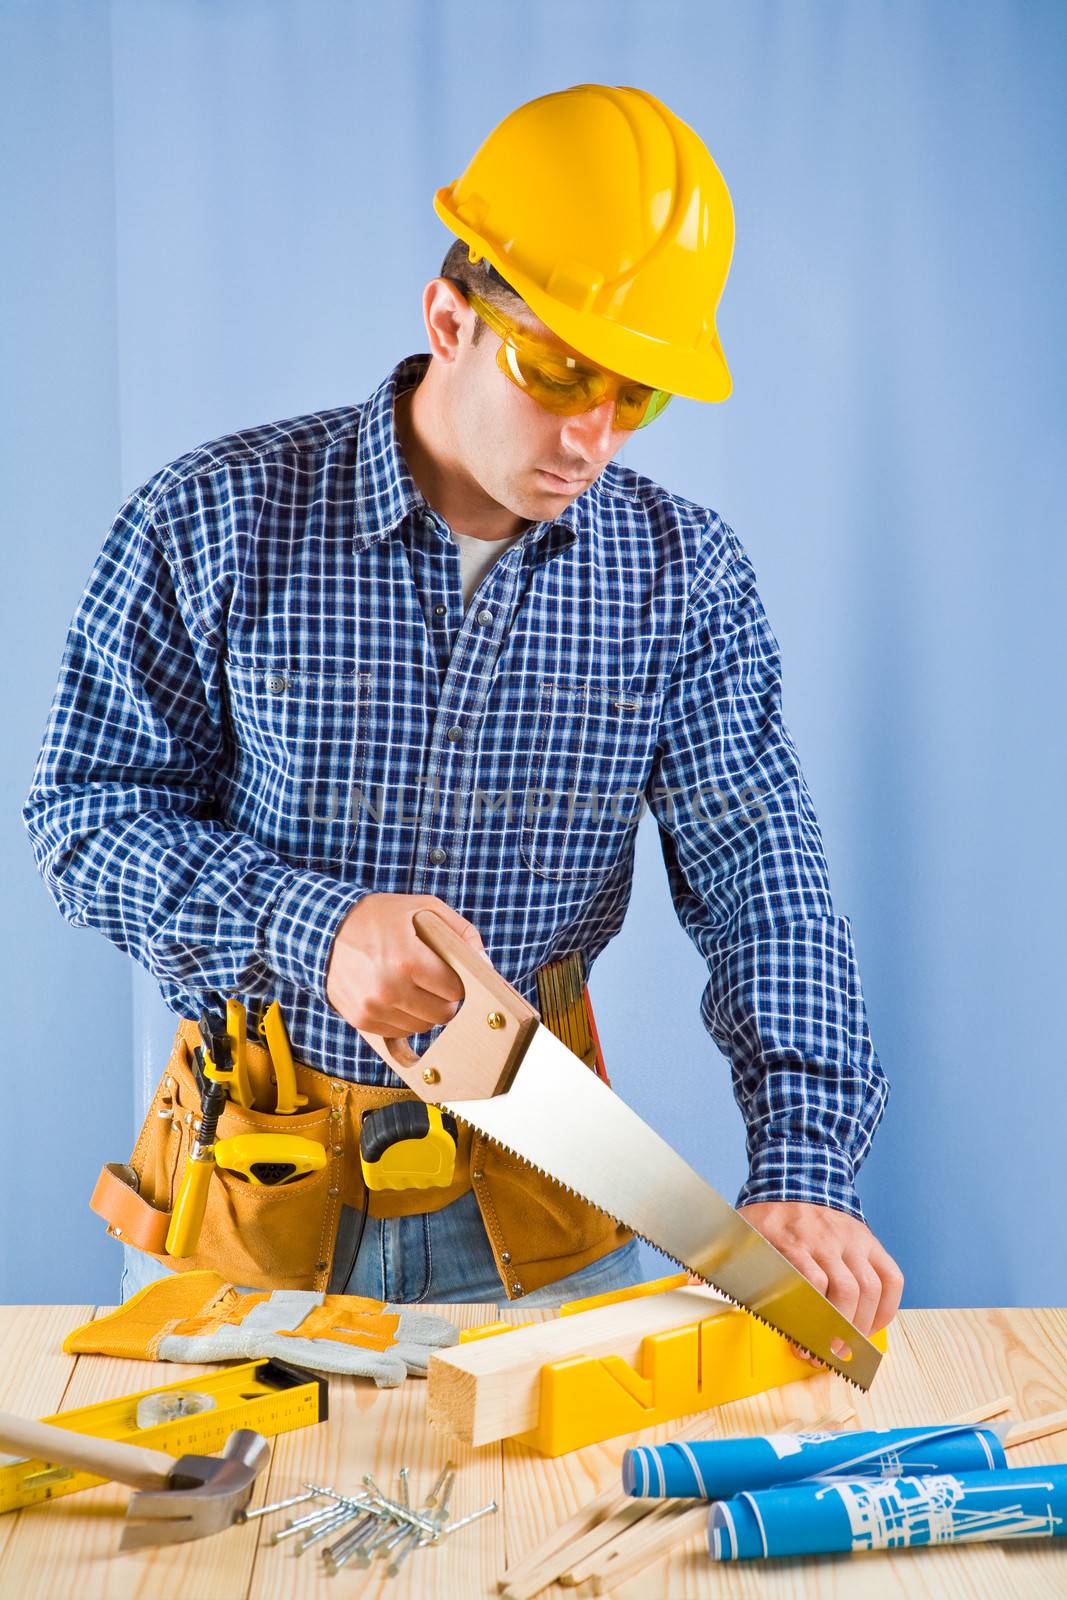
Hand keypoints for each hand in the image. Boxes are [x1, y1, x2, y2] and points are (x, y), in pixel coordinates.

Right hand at [325, 893, 487, 1035]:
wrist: (322, 930)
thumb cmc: (375, 917)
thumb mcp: (422, 908)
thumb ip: (459, 931)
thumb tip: (484, 962)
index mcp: (408, 960)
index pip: (456, 989)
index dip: (458, 980)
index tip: (449, 971)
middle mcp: (390, 989)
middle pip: (443, 1013)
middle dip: (445, 998)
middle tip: (435, 981)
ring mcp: (374, 1008)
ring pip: (423, 1027)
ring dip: (425, 1010)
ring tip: (413, 986)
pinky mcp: (361, 1020)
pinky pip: (399, 1032)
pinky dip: (404, 1018)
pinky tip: (397, 996)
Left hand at [688, 1200, 903, 1367]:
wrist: (800, 1170)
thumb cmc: (766, 1213)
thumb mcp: (736, 1229)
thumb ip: (717, 1259)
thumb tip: (689, 1284)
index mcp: (789, 1238)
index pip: (808, 1283)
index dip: (808, 1320)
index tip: (800, 1346)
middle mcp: (825, 1238)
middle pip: (844, 1292)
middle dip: (837, 1332)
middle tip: (824, 1356)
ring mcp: (851, 1240)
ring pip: (869, 1289)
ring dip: (861, 1326)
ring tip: (846, 1349)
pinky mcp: (870, 1242)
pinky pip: (891, 1278)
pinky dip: (887, 1308)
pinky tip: (872, 1326)